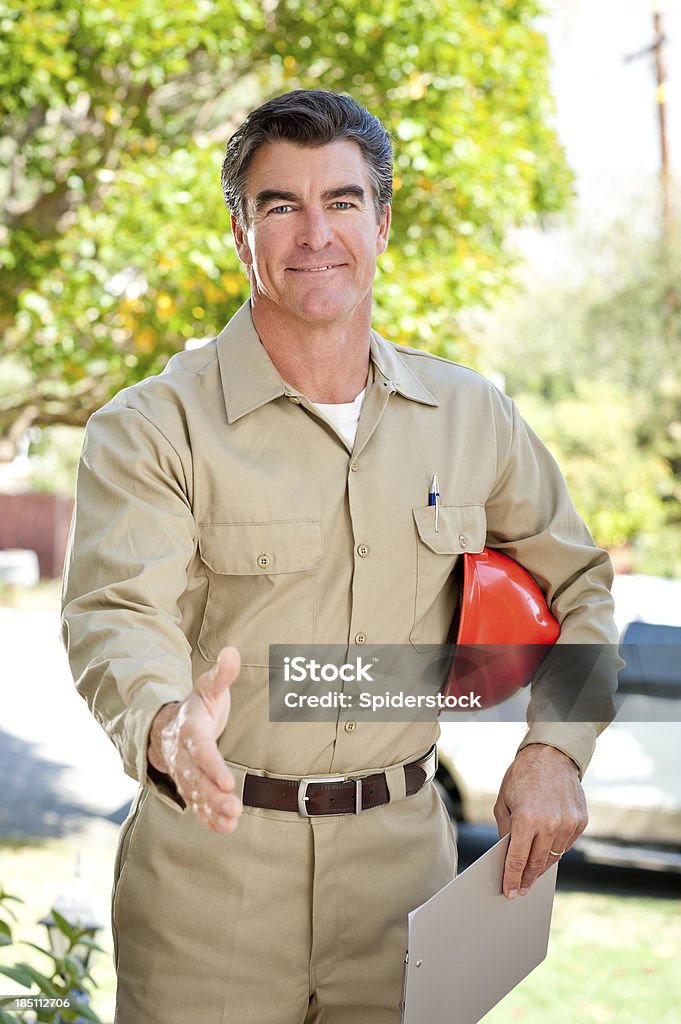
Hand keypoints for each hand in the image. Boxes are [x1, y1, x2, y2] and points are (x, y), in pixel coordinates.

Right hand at [147, 646, 242, 833]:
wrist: (165, 725)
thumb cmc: (196, 706)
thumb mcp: (208, 688)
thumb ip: (222, 674)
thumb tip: (232, 651)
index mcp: (189, 729)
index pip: (200, 749)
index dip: (212, 766)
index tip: (228, 781)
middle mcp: (182, 754)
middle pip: (196, 777)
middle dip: (213, 794)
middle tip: (234, 807)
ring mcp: (183, 772)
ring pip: (195, 793)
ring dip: (212, 809)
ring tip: (232, 821)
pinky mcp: (188, 785)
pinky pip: (195, 803)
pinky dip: (207, 817)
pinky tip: (224, 828)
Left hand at [493, 743, 587, 899]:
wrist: (552, 755)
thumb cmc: (523, 776)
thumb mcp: (504, 801)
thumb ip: (506, 831)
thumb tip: (507, 856)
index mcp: (527, 819)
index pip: (518, 860)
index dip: (512, 879)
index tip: (509, 892)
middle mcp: (550, 824)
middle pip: (537, 864)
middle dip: (527, 879)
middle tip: (520, 890)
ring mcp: (568, 824)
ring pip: (553, 858)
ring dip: (541, 868)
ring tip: (532, 876)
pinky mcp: (581, 821)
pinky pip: (566, 845)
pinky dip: (555, 850)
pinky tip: (546, 853)